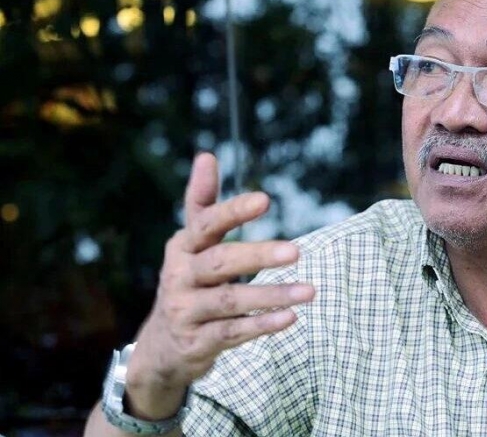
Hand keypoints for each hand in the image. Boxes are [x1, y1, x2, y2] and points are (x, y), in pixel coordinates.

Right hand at [125, 153, 315, 418]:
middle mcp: (180, 277)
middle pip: (221, 262)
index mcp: (183, 247)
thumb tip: (207, 155)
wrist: (161, 347)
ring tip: (310, 291)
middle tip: (296, 252)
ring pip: (231, 301)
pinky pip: (232, 332)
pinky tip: (290, 318)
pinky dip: (261, 325)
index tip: (265, 200)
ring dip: (272, 295)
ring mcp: (187, 311)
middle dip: (258, 256)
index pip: (206, 224)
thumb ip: (202, 202)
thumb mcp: (190, 243)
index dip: (233, 212)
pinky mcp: (197, 343)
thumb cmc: (187, 282)